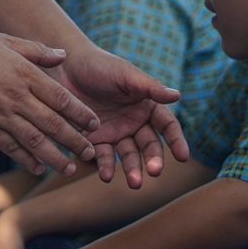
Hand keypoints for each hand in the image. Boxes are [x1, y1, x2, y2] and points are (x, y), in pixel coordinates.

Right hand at [0, 30, 99, 177]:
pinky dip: (25, 159)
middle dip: (74, 140)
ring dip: (54, 157)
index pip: (61, 98)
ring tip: (68, 168)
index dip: (80, 114)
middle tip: (90, 153)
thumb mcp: (6, 41)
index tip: (95, 125)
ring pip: (34, 140)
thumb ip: (37, 51)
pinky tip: (37, 168)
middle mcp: (16, 97)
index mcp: (25, 74)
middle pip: (53, 123)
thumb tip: (63, 55)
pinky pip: (9, 147)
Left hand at [55, 46, 186, 186]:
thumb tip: (178, 95)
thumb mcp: (126, 75)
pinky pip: (103, 156)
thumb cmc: (99, 66)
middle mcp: (134, 122)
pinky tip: (106, 175)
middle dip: (153, 159)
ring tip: (134, 182)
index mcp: (147, 105)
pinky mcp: (94, 141)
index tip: (183, 156)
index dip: (176, 140)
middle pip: (149, 145)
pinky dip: (105, 166)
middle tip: (155, 171)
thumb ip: (150, 87)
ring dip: (132, 169)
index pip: (167, 126)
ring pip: (128, 155)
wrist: (64, 68)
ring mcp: (115, 133)